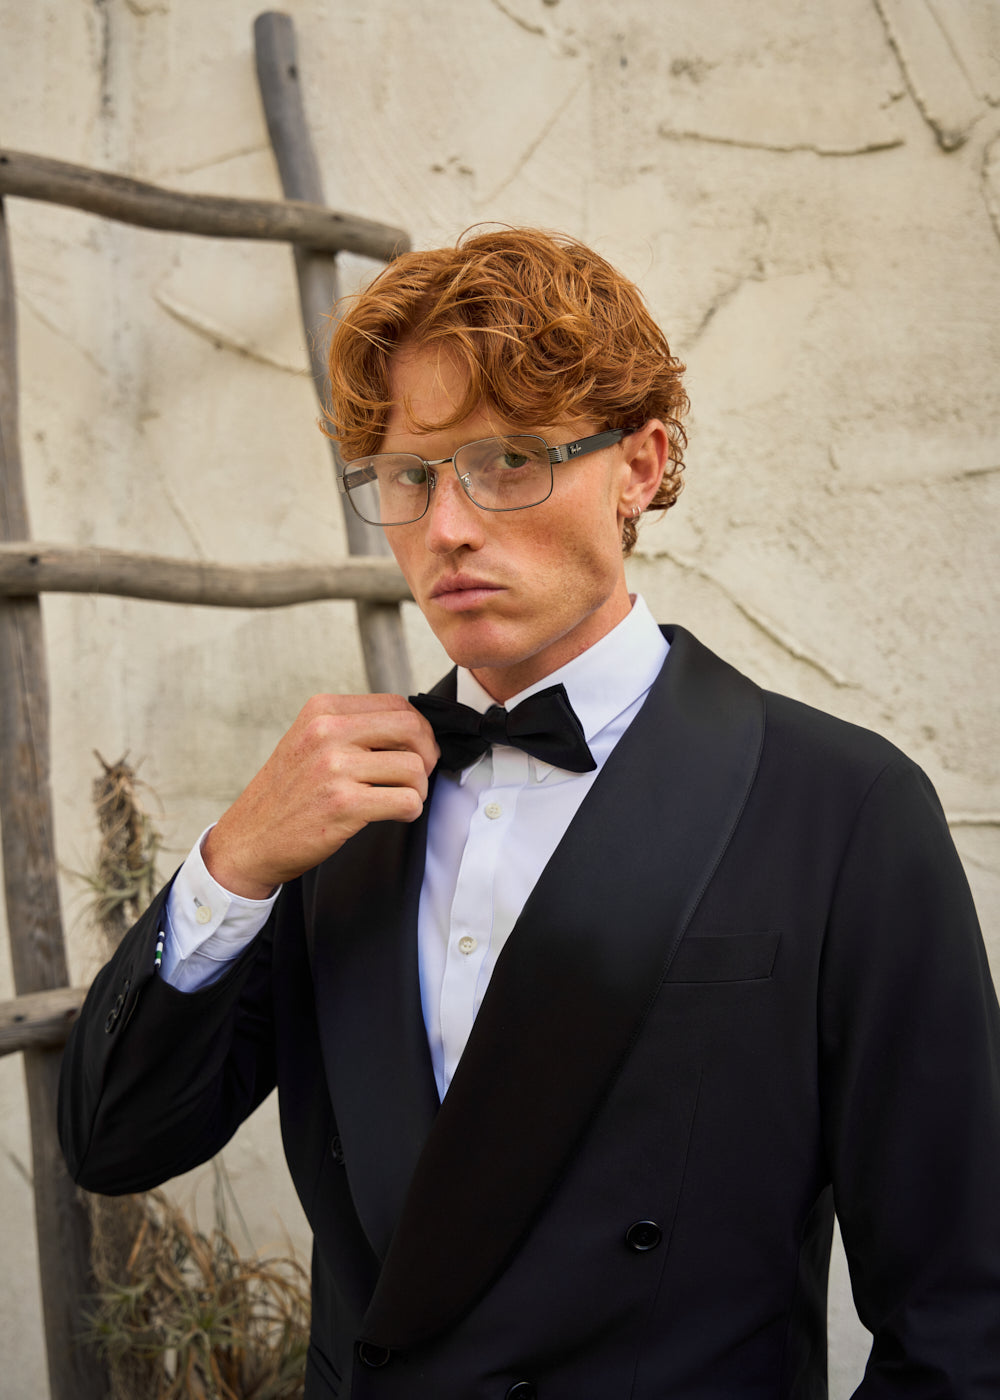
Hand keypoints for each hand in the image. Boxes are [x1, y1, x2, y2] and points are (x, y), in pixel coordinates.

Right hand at [202, 694, 439, 898]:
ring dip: (418, 789)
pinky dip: (411, 811)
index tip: (417, 752)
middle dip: (428, 755)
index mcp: (323, 710)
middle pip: (412, 729)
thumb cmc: (289, 794)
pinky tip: (395, 815)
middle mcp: (327, 732)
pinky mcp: (343, 804)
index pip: (397, 705)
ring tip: (400, 800)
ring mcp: (334, 768)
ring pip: (414, 768)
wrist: (250, 839)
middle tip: (418, 776)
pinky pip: (406, 801)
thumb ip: (353, 728)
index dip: (419, 730)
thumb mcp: (311, 742)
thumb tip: (415, 729)